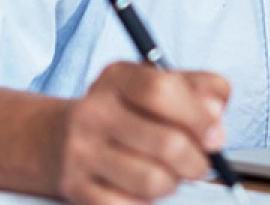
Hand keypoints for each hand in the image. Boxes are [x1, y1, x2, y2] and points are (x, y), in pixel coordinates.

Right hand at [56, 62, 230, 203]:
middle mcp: (94, 111)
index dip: (198, 116)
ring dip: (173, 183)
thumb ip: (196, 87)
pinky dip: (147, 202)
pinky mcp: (76, 188)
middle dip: (197, 161)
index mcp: (117, 77)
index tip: (216, 136)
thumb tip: (217, 111)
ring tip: (169, 174)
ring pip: (152, 181)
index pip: (161, 90)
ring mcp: (81, 151)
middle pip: (166, 143)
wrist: (52, 137)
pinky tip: (141, 188)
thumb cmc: (121, 110)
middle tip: (200, 163)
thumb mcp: (153, 83)